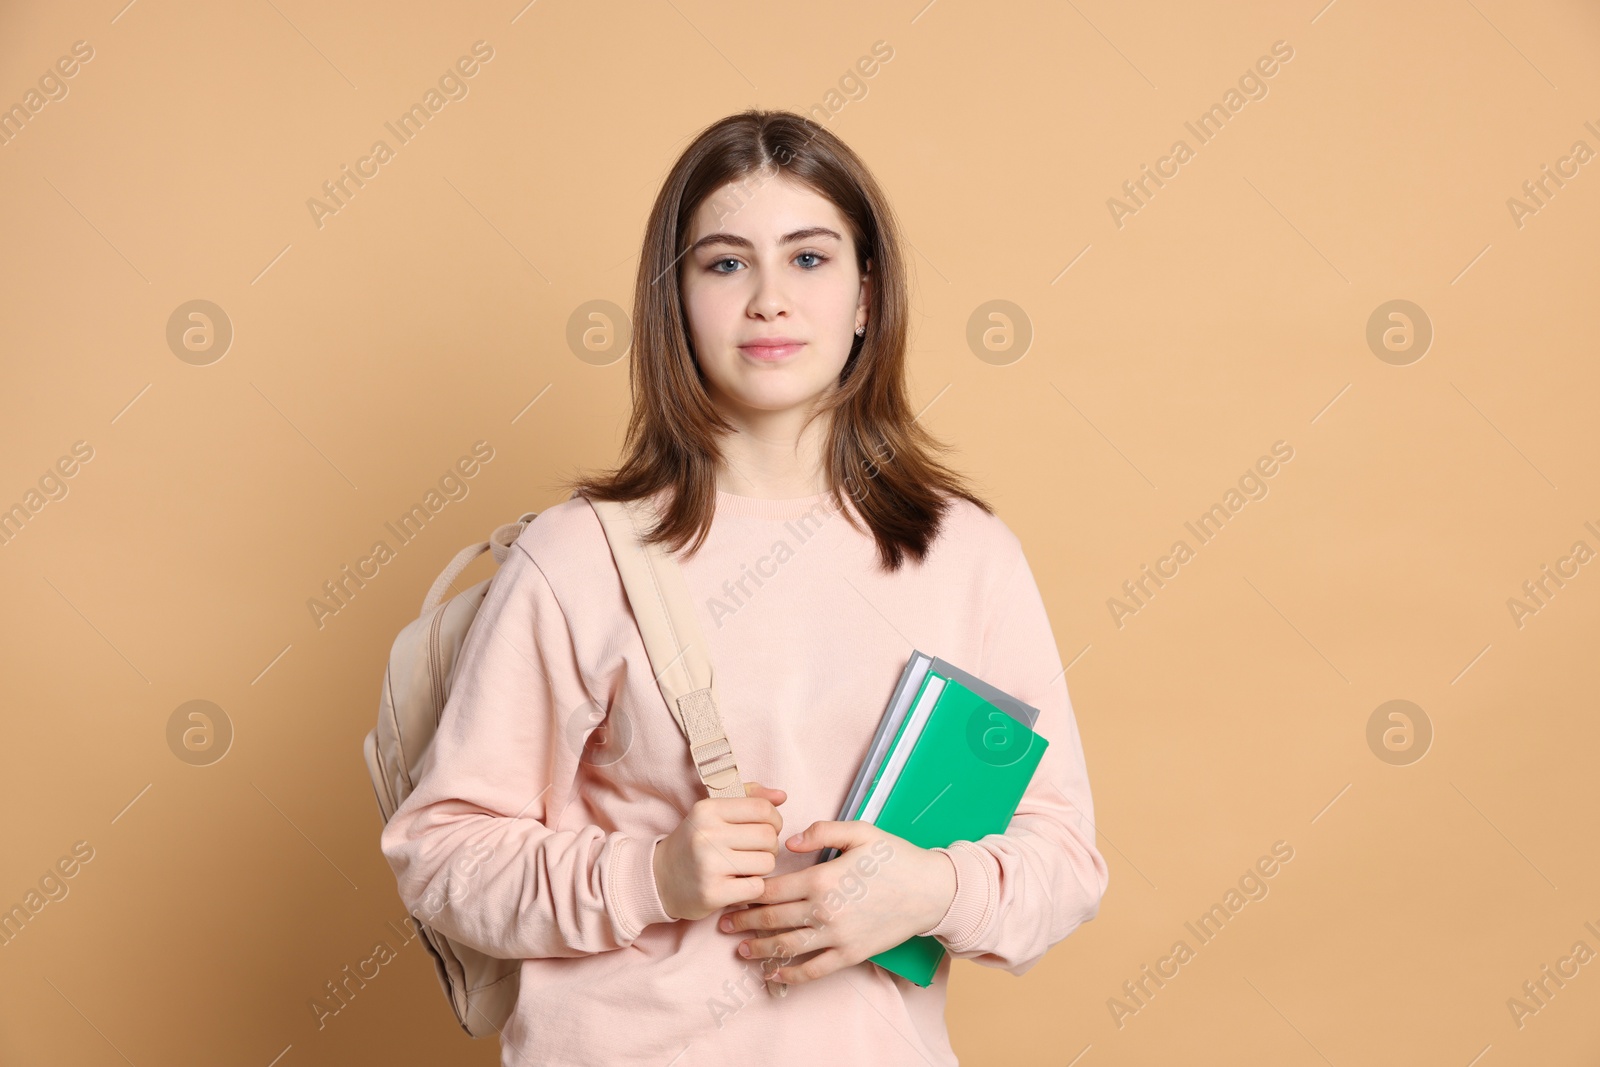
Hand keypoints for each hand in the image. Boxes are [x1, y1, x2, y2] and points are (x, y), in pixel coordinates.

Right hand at [652, 782, 786, 921]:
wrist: (659, 879)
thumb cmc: (695, 842)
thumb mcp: (713, 813)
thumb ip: (748, 798)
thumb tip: (782, 796)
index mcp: (708, 809)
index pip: (762, 809)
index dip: (774, 820)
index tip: (767, 829)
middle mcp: (707, 834)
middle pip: (768, 837)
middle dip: (770, 846)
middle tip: (756, 852)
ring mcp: (709, 865)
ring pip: (767, 863)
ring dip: (762, 868)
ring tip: (745, 868)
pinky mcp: (713, 893)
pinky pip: (757, 888)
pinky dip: (753, 887)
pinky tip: (738, 884)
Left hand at [718, 820, 956, 985]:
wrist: (932, 891)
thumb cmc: (896, 857)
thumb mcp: (861, 831)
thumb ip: (822, 831)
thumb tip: (790, 842)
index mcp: (823, 878)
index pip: (773, 890)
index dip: (748, 894)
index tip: (733, 894)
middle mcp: (825, 911)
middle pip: (773, 920)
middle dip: (745, 923)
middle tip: (724, 925)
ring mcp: (838, 937)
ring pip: (788, 947)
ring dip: (760, 950)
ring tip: (740, 950)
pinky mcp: (851, 954)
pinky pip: (814, 969)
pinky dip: (791, 974)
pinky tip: (773, 975)